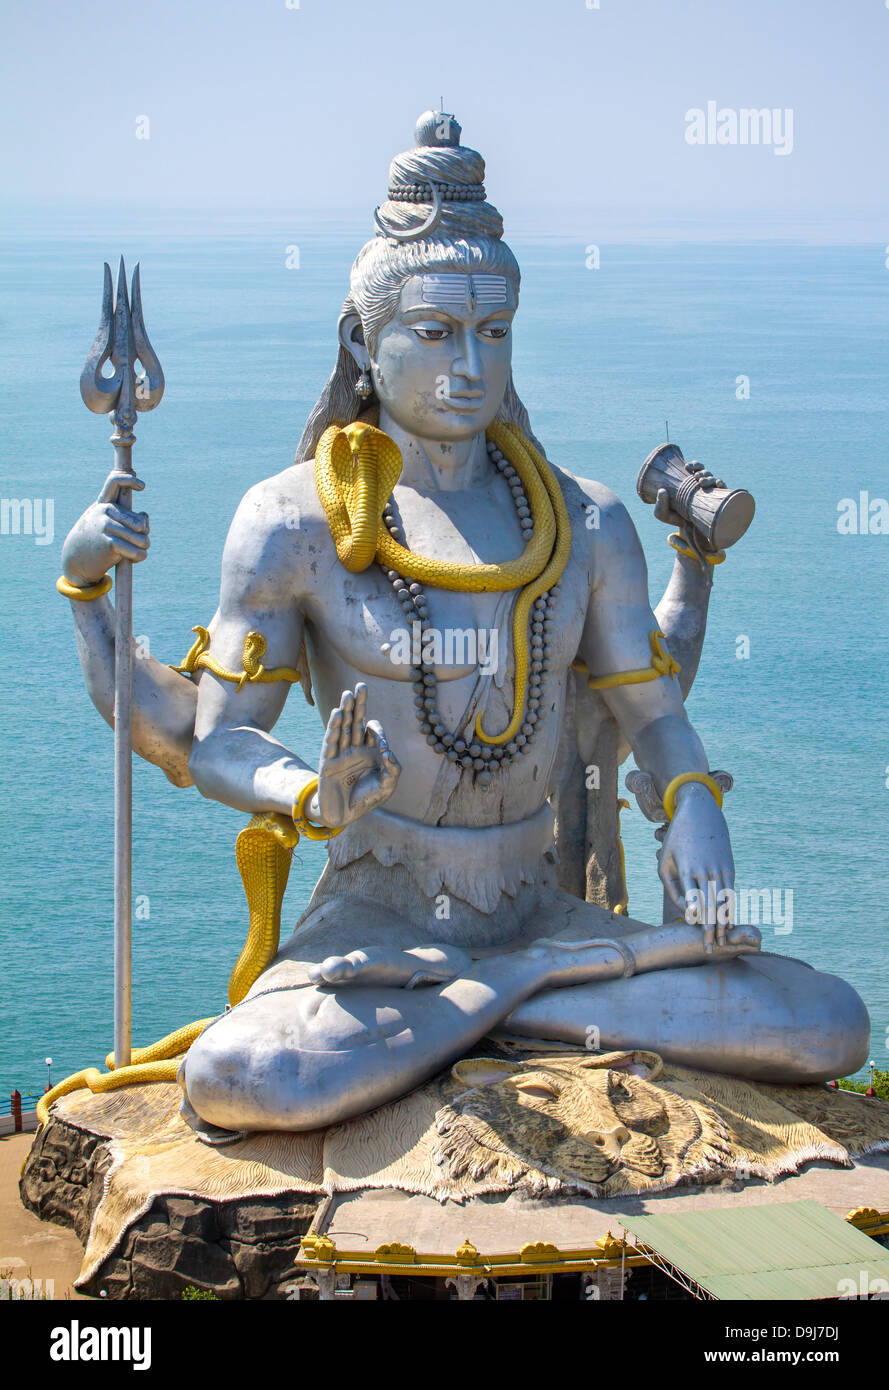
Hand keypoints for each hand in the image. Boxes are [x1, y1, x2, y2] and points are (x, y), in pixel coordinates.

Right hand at [60, 470, 149, 585]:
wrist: (75, 561)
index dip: (129, 480)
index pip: (114, 482)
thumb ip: (126, 518)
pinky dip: (139, 556)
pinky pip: (138, 551)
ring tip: (134, 551)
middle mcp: (104, 511)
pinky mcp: (110, 542)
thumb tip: (144, 517)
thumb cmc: (95, 542)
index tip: (142, 486)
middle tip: (135, 543)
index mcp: (103, 504)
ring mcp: (106, 525)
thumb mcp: (106, 525)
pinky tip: (132, 559)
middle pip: (141, 523)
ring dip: (143, 548)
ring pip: (143, 539)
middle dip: (143, 535)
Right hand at [313, 685, 399, 828]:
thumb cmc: (367, 799)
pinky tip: (336, 713)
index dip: (377, 730)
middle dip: (359, 704)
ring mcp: (340, 753)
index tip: (381, 745)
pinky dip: (333, 727)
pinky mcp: (328, 761)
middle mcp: (355, 748)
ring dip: (345, 711)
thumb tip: (388, 752)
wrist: (345, 815)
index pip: (372, 731)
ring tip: (347, 694)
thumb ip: (393, 769)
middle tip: (361, 685)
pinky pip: (331, 741)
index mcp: (370, 751)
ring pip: (343, 727)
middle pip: (356, 720)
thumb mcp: (388, 786)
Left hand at [657, 783, 734, 950]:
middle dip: (711, 930)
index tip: (697, 936)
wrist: (701, 814)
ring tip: (721, 943)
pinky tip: (729, 923)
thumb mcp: (665, 862)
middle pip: (710, 906)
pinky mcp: (729, 868)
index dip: (698, 921)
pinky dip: (730, 910)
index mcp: (687, 870)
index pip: (694, 901)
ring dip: (723, 924)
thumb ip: (671, 889)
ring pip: (723, 902)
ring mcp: (720, 869)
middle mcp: (706, 871)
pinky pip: (731, 893)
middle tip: (709, 950)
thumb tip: (686, 911)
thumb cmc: (677, 841)